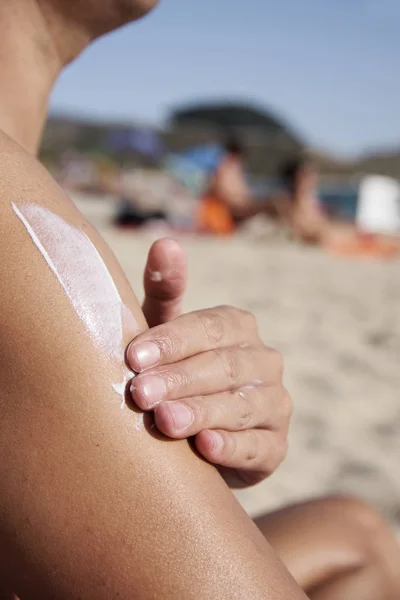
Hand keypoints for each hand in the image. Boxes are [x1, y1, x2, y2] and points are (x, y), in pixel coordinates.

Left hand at [134, 242, 291, 487]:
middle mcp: (264, 361)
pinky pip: (259, 445)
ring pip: (242, 405)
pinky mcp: (276, 446)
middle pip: (224, 366)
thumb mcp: (165, 333)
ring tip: (165, 421)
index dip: (172, 341)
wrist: (193, 435)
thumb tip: (165, 242)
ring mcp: (275, 403)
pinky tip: (205, 447)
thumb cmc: (173, 372)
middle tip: (140, 394)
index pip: (209, 328)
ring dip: (202, 411)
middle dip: (180, 379)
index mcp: (238, 328)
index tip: (133, 357)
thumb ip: (165, 290)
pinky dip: (233, 446)